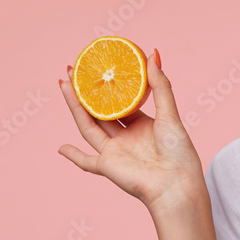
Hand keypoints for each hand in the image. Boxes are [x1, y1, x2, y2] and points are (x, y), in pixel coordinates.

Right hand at [57, 50, 204, 213]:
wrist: (175, 184)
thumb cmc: (179, 152)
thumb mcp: (171, 114)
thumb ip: (161, 87)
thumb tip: (153, 55)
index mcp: (143, 126)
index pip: (123, 102)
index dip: (111, 87)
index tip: (100, 69)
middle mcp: (127, 138)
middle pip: (101, 111)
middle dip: (86, 91)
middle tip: (74, 70)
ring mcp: (116, 152)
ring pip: (89, 126)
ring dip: (75, 107)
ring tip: (63, 84)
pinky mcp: (107, 167)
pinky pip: (86, 162)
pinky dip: (73, 156)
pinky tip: (60, 148)